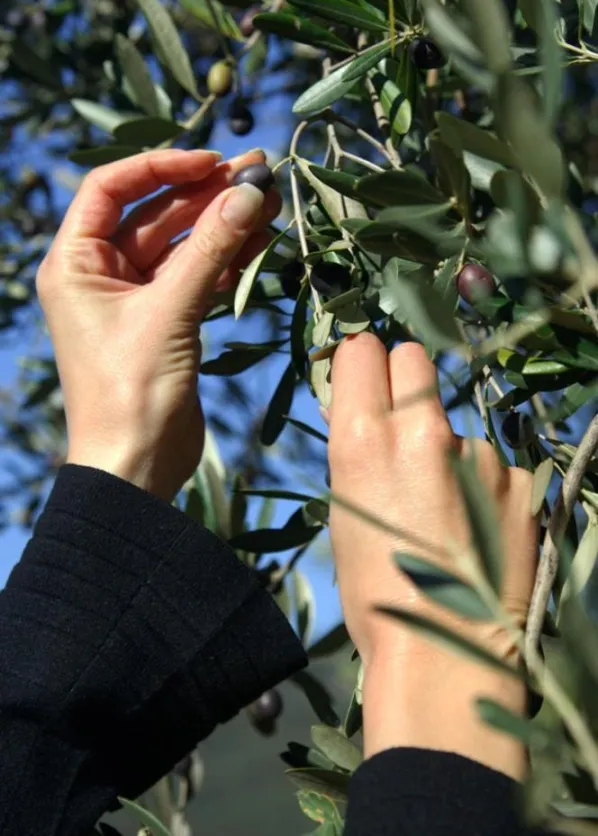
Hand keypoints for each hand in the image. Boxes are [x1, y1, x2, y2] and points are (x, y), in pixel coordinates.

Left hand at [36, 148, 280, 500]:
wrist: (137, 466)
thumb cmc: (130, 392)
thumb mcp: (168, 313)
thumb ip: (209, 250)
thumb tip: (250, 192)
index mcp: (75, 263)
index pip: (110, 188)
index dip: (160, 166)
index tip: (211, 161)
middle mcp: (100, 274)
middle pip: (155, 214)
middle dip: (206, 194)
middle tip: (259, 174)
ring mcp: (135, 299)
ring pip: (183, 246)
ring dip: (223, 225)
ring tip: (269, 202)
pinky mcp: (166, 322)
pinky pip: (197, 277)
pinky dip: (226, 261)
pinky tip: (259, 243)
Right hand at [327, 334, 538, 778]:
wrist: (442, 653)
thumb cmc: (373, 591)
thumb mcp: (344, 510)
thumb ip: (358, 450)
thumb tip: (366, 412)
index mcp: (363, 438)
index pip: (362, 350)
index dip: (361, 367)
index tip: (364, 385)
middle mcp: (421, 430)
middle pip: (413, 357)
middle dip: (403, 380)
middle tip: (403, 425)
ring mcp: (476, 451)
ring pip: (453, 422)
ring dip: (445, 448)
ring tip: (445, 511)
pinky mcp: (515, 477)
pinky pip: (489, 463)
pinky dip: (480, 486)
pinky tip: (476, 530)